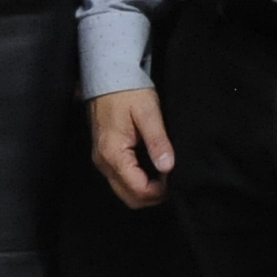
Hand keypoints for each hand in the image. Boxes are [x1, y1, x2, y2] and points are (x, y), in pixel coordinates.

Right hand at [89, 87, 175, 208]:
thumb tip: (167, 167)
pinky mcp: (105, 156)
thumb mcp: (148, 113)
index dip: (160, 190)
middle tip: (172, 179)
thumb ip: (158, 141)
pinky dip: (138, 181)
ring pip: (125, 191)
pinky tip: (152, 168)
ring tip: (164, 174)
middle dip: (154, 195)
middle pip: (130, 198)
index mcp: (113, 154)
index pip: (138, 190)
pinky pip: (121, 180)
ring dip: (146, 189)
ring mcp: (102, 161)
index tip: (174, 176)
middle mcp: (104, 163)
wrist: (107, 77)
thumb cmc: (127, 92)